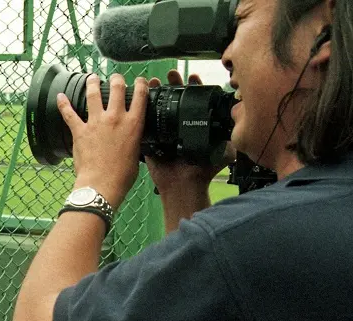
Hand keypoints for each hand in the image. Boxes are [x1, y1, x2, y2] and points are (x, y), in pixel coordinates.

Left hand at [57, 73, 147, 206]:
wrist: (102, 184)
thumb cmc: (122, 175)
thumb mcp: (136, 154)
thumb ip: (134, 140)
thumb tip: (133, 139)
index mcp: (133, 124)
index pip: (140, 95)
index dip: (140, 84)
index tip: (138, 80)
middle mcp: (115, 118)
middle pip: (117, 88)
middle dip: (116, 79)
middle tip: (114, 78)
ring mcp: (96, 123)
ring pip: (94, 94)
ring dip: (92, 83)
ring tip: (92, 78)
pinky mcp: (80, 131)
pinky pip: (69, 114)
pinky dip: (63, 104)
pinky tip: (60, 97)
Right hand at [144, 70, 234, 195]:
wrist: (184, 185)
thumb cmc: (204, 171)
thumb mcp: (224, 150)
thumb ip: (232, 135)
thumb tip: (240, 119)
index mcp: (197, 125)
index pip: (195, 100)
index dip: (194, 87)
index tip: (192, 77)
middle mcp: (180, 125)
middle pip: (176, 99)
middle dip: (174, 85)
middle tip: (171, 75)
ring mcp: (164, 132)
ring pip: (160, 106)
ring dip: (157, 92)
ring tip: (154, 81)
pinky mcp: (150, 139)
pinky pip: (144, 122)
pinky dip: (142, 109)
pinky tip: (141, 97)